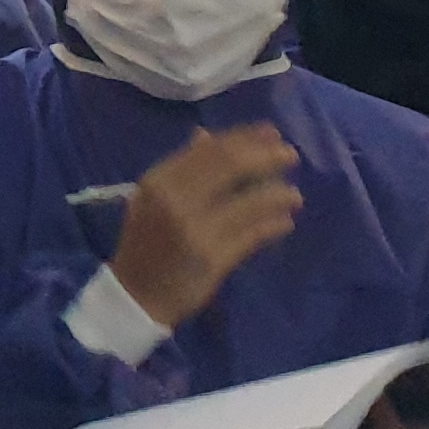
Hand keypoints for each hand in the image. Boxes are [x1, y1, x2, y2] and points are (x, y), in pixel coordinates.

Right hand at [112, 125, 303, 329]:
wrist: (135, 295)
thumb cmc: (146, 243)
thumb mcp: (153, 199)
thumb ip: (181, 169)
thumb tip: (207, 136)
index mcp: (158, 181)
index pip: (210, 150)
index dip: (246, 137)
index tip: (272, 133)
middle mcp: (175, 200)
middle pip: (231, 167)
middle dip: (267, 157)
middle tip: (291, 155)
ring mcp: (196, 230)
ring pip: (249, 201)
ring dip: (278, 193)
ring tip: (293, 194)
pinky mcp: (213, 258)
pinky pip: (253, 235)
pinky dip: (274, 225)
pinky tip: (284, 221)